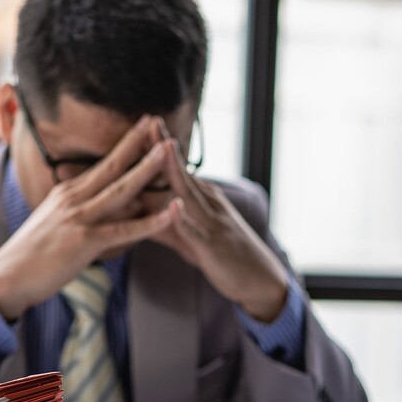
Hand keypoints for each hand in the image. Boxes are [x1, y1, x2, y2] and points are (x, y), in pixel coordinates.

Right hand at [0, 117, 178, 320]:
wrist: (7, 277)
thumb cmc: (32, 255)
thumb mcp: (55, 223)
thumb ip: (78, 211)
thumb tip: (99, 206)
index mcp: (67, 193)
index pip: (102, 165)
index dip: (124, 145)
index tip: (142, 126)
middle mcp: (72, 198)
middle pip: (111, 165)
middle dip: (136, 142)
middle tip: (157, 120)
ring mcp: (78, 218)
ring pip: (120, 189)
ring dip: (147, 168)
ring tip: (168, 149)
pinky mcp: (84, 241)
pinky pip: (125, 229)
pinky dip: (151, 221)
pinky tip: (173, 212)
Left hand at [149, 136, 289, 322]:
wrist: (261, 282)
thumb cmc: (224, 258)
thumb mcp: (192, 240)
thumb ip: (167, 226)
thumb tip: (141, 218)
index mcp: (204, 201)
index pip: (178, 170)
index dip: (160, 148)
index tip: (144, 124)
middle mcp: (210, 206)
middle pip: (183, 173)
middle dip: (164, 148)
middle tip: (149, 120)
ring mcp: (213, 224)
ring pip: (190, 195)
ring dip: (175, 171)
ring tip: (162, 147)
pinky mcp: (214, 247)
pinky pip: (197, 231)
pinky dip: (184, 219)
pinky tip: (173, 206)